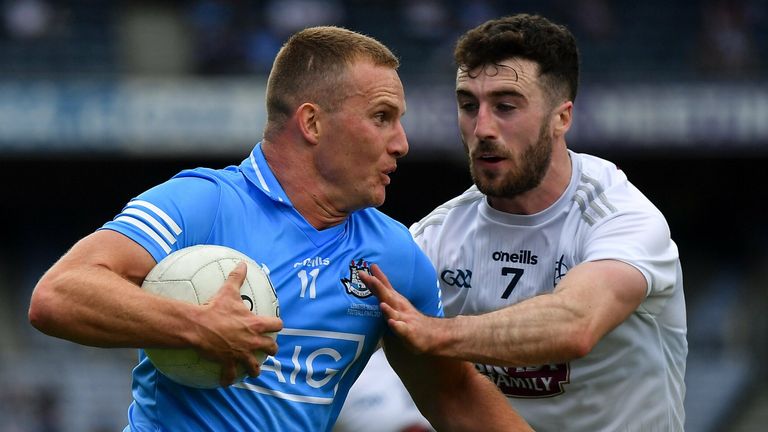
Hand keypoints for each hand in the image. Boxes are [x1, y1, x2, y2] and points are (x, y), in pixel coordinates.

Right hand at [195, 262, 282, 385]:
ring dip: (255, 369)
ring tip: (254, 371)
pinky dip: (229, 378)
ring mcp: (241, 353)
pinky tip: (226, 382)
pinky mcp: (228, 362)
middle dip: (271, 348)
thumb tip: (242, 263)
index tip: (276, 326)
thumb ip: (237, 277)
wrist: (199, 326)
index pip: (276, 325)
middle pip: (270, 347)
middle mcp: (252, 340)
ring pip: (254, 366)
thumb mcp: (228, 291)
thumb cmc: (215, 308)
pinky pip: (231, 375)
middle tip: (269, 348)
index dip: (277, 325)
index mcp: (255, 324)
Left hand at [359, 264, 439, 354]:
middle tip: (370, 279)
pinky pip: (403, 329)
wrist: (430, 332)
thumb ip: (383, 286)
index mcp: (394, 300)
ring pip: (395, 314)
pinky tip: (392, 323)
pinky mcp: (410, 332)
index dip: (372, 281)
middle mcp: (399, 307)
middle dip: (379, 288)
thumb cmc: (408, 316)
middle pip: (388, 297)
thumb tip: (373, 270)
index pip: (382, 288)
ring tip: (382, 304)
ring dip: (388, 309)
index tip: (361, 272)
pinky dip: (398, 326)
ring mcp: (405, 319)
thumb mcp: (394, 299)